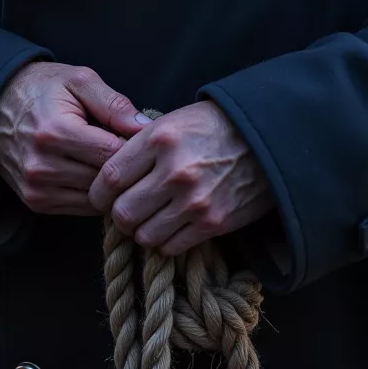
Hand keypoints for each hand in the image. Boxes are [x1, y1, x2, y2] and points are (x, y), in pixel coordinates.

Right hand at [0, 61, 147, 217]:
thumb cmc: (43, 89)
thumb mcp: (79, 80)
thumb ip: (114, 103)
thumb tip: (145, 127)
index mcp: (54, 133)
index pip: (112, 155)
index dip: (132, 146)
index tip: (136, 136)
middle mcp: (42, 166)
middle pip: (105, 180)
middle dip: (123, 166)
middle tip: (128, 149)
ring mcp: (37, 189)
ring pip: (96, 199)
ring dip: (109, 184)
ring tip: (109, 159)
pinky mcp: (36, 203)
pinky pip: (82, 208)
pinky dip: (94, 194)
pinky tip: (94, 172)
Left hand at [87, 100, 276, 256]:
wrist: (268, 139)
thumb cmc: (215, 126)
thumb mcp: (174, 122)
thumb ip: (141, 146)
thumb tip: (107, 173)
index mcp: (160, 139)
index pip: (109, 178)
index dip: (99, 193)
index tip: (102, 197)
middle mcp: (174, 171)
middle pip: (122, 212)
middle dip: (119, 216)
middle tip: (127, 210)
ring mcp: (194, 201)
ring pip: (143, 235)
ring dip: (142, 231)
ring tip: (150, 219)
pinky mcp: (213, 223)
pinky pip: (170, 247)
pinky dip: (165, 242)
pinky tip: (171, 227)